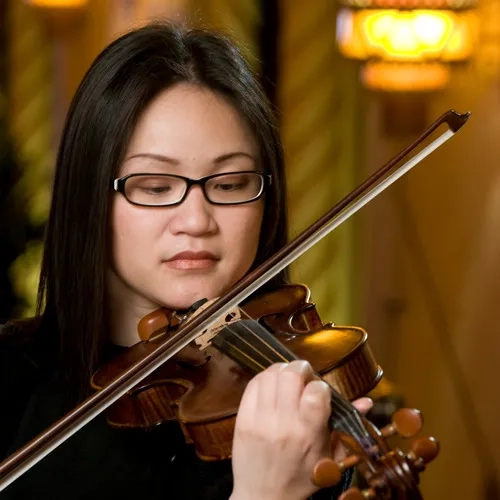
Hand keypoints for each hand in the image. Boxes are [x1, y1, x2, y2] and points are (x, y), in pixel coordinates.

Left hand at [230, 360, 372, 499]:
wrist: (263, 496)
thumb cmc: (300, 477)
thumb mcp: (329, 457)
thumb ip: (346, 427)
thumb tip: (366, 401)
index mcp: (308, 434)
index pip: (316, 391)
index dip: (320, 385)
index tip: (319, 391)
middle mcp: (284, 424)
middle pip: (291, 376)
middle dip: (300, 369)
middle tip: (303, 376)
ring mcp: (260, 420)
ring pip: (270, 375)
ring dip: (282, 370)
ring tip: (287, 378)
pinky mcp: (243, 419)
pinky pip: (253, 384)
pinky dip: (264, 378)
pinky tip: (271, 385)